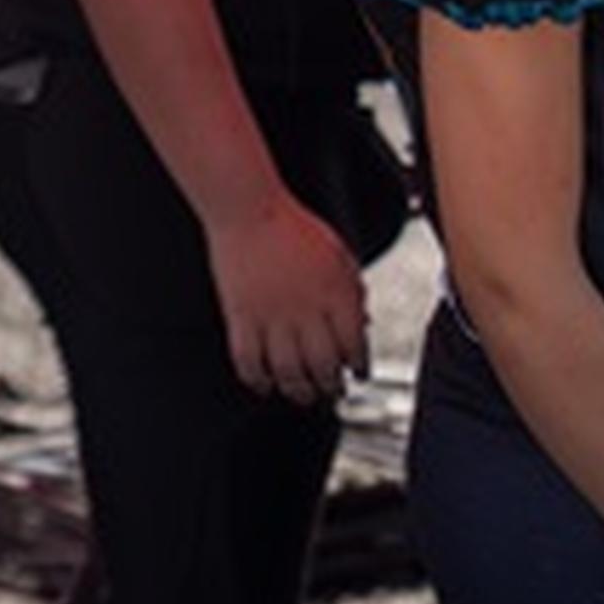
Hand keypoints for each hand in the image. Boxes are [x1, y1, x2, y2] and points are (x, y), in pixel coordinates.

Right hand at [204, 196, 367, 405]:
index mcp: (334, 293)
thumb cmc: (292, 225)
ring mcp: (271, 316)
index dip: (360, 365)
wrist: (248, 208)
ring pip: (288, 371)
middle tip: (334, 392)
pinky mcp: (240, 316)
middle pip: (323, 366)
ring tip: (304, 395)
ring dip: (299, 390)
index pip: (354, 344)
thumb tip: (363, 320)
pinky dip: (257, 379)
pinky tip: (264, 384)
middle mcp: (306, 309)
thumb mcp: (338, 252)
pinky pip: (248, 361)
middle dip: (332, 386)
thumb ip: (353, 288)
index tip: (359, 374)